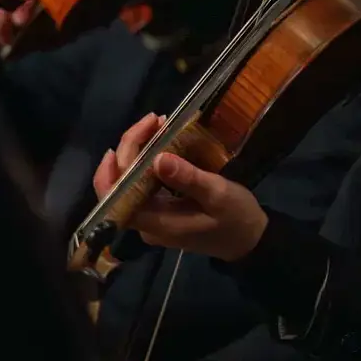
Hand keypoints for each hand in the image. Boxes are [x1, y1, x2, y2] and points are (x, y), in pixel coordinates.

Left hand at [93, 113, 267, 261]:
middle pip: (120, 185)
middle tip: (155, 120)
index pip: (116, 199)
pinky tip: (162, 141)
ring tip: (158, 124)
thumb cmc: (237, 219)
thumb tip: (157, 158)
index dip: (110, 172)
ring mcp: (154, 217)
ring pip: (131, 181)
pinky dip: (149, 160)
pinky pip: (145, 183)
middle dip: (130, 148)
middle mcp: (147, 222)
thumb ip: (188, 178)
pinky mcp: (162, 210)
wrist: (250, 241)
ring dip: (139, 151)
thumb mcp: (219, 195)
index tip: (121, 142)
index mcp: (157, 223)